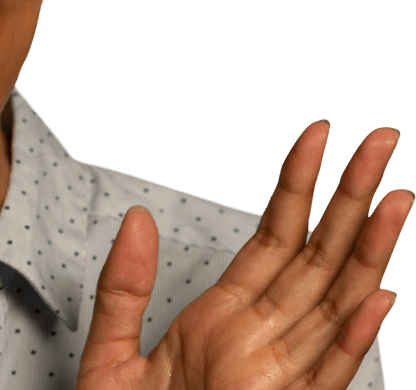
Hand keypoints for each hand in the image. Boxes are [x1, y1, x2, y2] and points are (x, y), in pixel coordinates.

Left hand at [77, 121, 410, 389]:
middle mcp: (261, 339)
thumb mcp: (112, 351)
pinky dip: (351, 338)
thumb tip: (138, 215)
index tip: (316, 134)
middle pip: (316, 257)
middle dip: (350, 199)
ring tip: (395, 200)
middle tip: (382, 140)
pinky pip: (326, 375)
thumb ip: (125, 284)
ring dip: (365, 254)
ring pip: (333, 305)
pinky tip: (375, 297)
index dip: (296, 186)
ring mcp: (278, 378)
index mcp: (223, 317)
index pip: (273, 237)